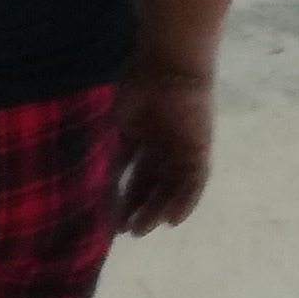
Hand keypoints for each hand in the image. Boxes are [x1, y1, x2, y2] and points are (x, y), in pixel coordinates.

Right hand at [113, 64, 214, 231]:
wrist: (167, 67)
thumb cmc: (137, 88)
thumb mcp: (119, 124)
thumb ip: (114, 150)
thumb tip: (99, 178)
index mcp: (142, 142)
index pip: (134, 177)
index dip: (124, 198)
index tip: (110, 218)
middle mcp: (163, 151)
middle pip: (152, 187)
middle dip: (139, 209)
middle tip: (127, 230)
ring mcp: (182, 152)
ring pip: (172, 189)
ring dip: (159, 210)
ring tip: (144, 228)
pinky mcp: (199, 152)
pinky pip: (193, 183)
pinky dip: (185, 202)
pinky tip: (172, 220)